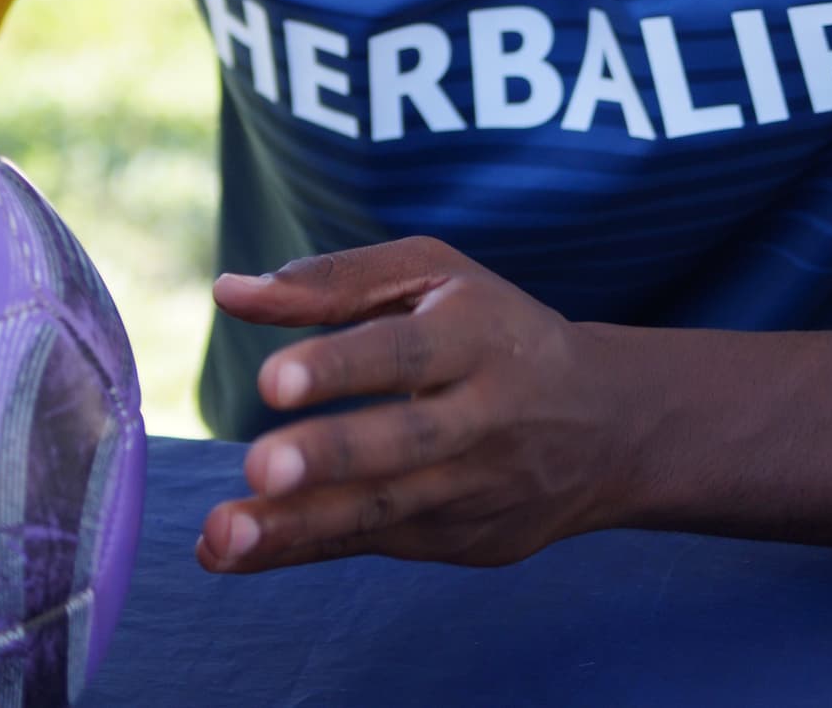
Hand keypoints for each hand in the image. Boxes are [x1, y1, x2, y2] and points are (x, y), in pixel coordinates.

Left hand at [197, 237, 626, 574]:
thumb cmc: (494, 327)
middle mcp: (483, 416)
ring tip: (225, 534)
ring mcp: (474, 487)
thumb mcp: (434, 275)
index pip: (406, 353)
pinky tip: (234, 556)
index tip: (272, 381)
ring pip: (387, 509)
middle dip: (332, 457)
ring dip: (301, 526)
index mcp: (476, 336)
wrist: (606, 424)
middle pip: (405, 441)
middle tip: (260, 466)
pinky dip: (303, 551)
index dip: (341, 368)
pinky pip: (374, 544)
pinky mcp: (460, 539)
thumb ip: (334, 280)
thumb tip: (229, 292)